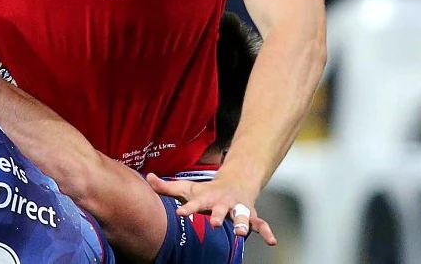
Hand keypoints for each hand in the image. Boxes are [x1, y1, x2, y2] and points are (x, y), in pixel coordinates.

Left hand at [146, 172, 276, 245]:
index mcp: (207, 198)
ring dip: (241, 224)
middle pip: (221, 210)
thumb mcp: (187, 188)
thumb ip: (167, 187)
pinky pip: (261, 224)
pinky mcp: (250, 215)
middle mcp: (223, 203)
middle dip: (218, 216)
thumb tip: (147, 179)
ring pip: (241, 217)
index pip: (195, 203)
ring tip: (241, 233)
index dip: (188, 208)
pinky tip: (273, 241)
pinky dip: (267, 232)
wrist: (235, 181)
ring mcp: (238, 209)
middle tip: (214, 223)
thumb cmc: (207, 191)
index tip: (181, 213)